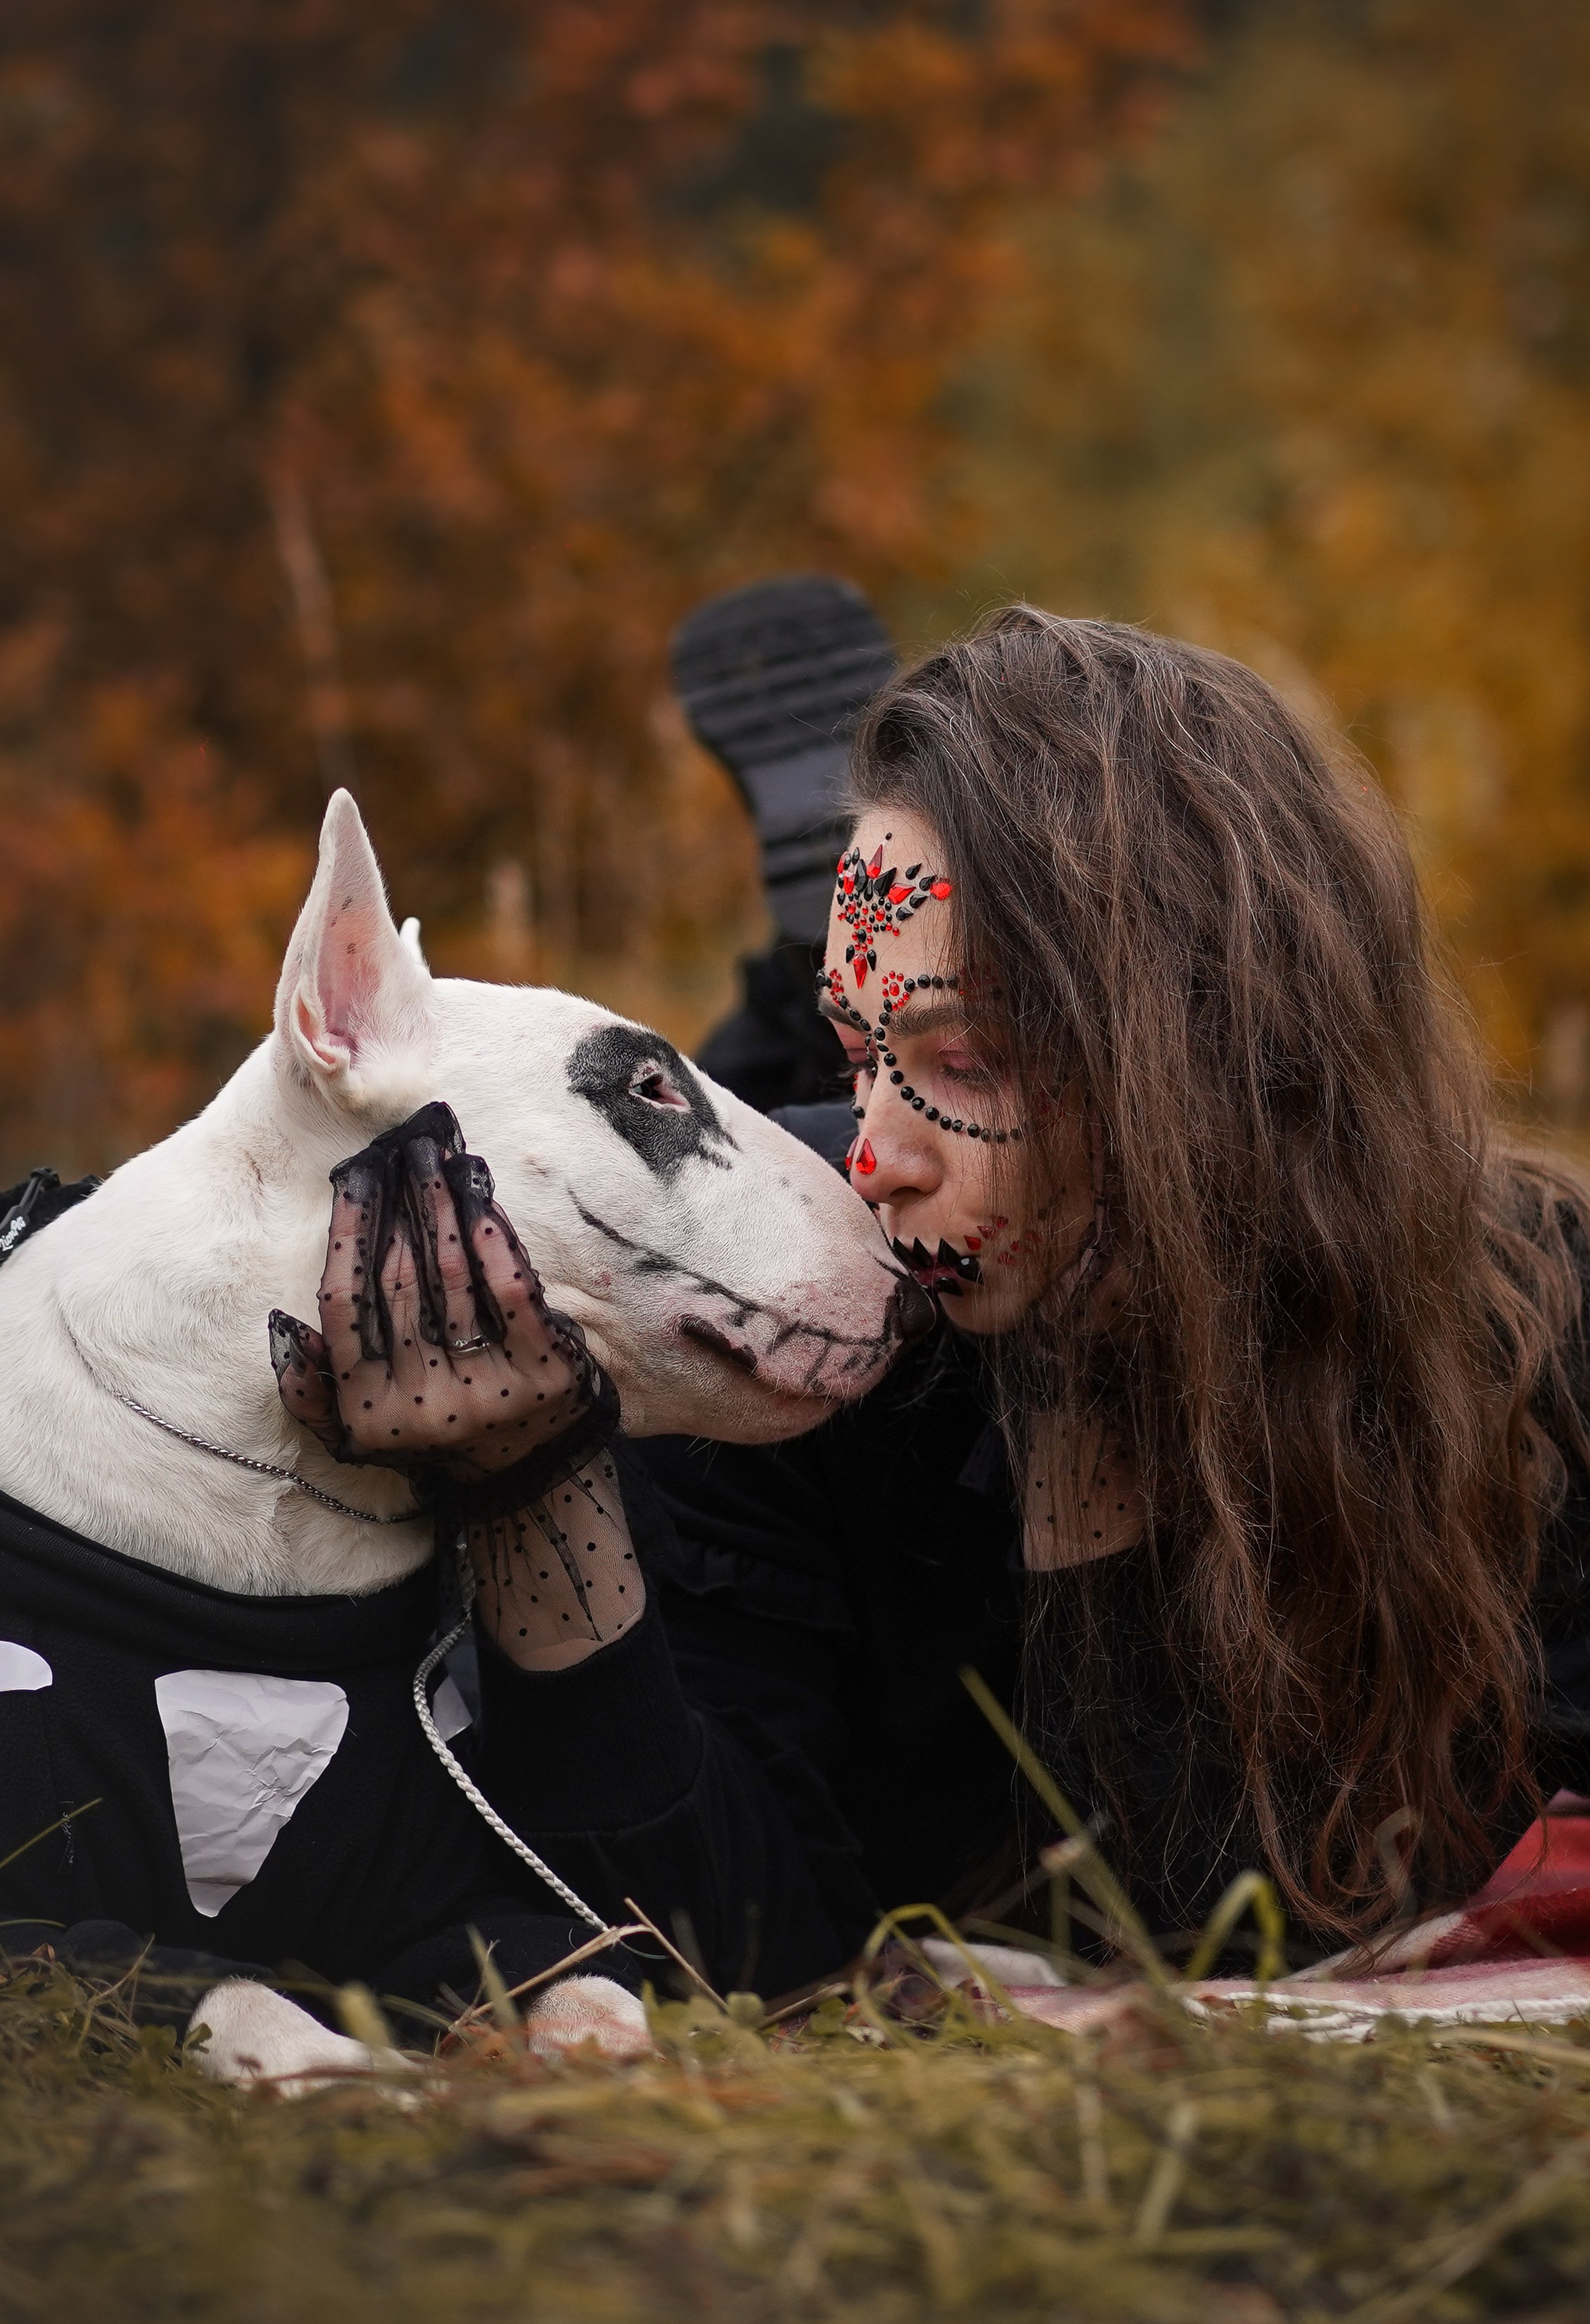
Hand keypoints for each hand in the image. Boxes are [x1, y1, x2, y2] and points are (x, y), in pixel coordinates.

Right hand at [269, 1101, 611, 1483]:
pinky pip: (511, 1290)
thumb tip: (283, 1326)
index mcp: (368, 1407)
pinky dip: (494, 1238)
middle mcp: (422, 1401)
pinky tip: (481, 1195)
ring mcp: (485, 1387)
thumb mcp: (363, 1427)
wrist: (531, 1471)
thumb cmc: (437, 1426)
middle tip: (401, 1151)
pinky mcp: (542, 1370)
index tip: (355, 1178)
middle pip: (400, 1281)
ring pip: (453, 1277)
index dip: (347, 1234)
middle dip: (399, 1206)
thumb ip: (315, 1387)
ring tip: (436, 1157)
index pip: (345, 1305)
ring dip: (442, 1206)